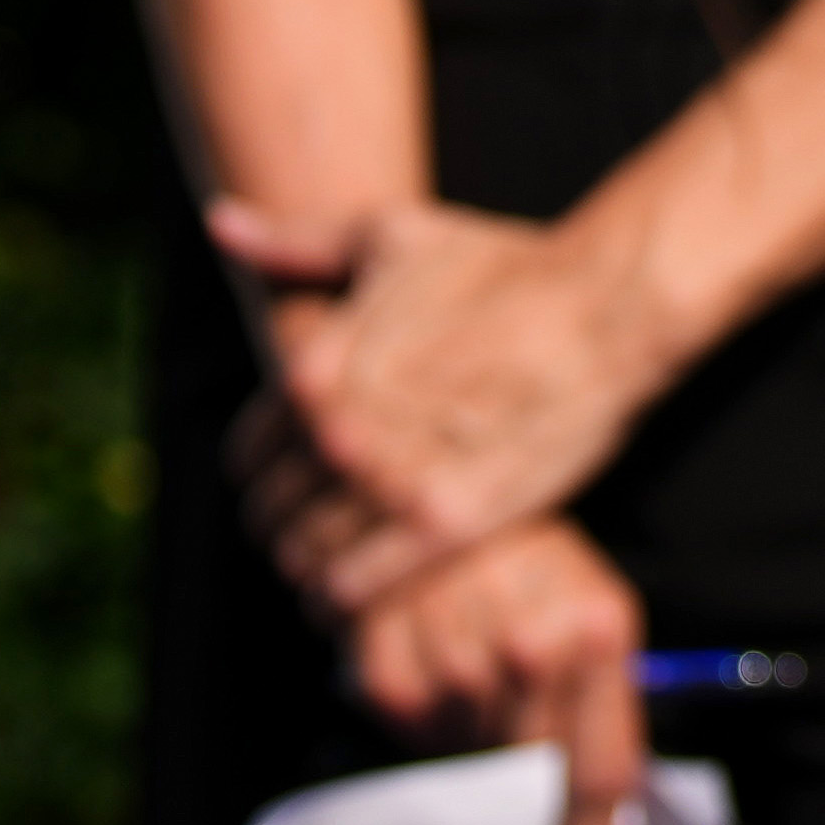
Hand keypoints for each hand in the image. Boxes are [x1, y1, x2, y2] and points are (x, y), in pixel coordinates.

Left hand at [214, 191, 683, 607]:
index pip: (247, 453)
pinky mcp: (446, 523)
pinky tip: (351, 595)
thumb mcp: (389, 238)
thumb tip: (221, 225)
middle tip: (313, 528)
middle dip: (285, 522)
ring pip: (308, 554)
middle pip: (272, 510)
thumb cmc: (501, 267)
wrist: (602, 306)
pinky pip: (360, 586)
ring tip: (329, 570)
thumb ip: (295, 244)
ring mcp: (389, 479)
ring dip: (312, 566)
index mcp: (313, 367)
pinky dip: (346, 598)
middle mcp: (338, 428)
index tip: (289, 480)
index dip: (264, 470)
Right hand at [350, 518, 661, 824]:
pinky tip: (434, 664)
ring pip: (470, 757)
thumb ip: (605, 708)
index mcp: (598, 631)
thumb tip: (606, 817)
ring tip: (480, 681)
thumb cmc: (531, 564)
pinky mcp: (390, 664)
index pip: (601, 777)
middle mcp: (532, 646)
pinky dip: (424, 714)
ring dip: (475, 739)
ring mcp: (457, 657)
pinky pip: (413, 731)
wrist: (451, 501)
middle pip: (533, 779)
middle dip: (532, 796)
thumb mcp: (592, 613)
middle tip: (524, 790)